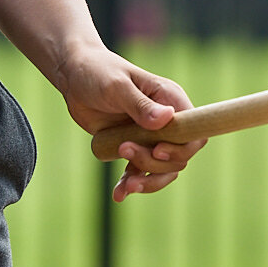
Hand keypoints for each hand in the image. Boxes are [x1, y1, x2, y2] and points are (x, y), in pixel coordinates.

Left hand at [56, 44, 204, 198]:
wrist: (73, 76)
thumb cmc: (98, 72)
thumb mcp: (117, 86)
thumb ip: (140, 105)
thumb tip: (167, 119)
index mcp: (170, 100)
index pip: (194, 132)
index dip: (182, 148)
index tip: (157, 150)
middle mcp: (166, 121)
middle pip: (178, 157)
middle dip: (155, 164)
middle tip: (125, 151)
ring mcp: (150, 136)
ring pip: (162, 170)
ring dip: (146, 180)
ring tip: (125, 185)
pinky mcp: (133, 147)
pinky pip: (139, 173)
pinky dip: (130, 185)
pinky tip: (119, 194)